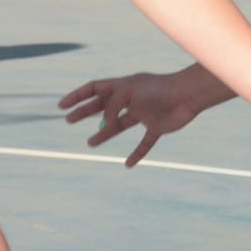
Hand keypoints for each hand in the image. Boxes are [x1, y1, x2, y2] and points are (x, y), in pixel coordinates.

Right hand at [59, 67, 211, 165]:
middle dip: (85, 113)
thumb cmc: (158, 89)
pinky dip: (137, 153)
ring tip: (91, 143)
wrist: (187, 96)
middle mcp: (131, 99)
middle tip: (69, 121)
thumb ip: (112, 107)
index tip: (63, 106)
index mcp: (123, 86)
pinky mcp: (157, 127)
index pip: (95, 89)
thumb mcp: (128, 92)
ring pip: (120, 125)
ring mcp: (144, 113)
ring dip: (105, 133)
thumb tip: (105, 125)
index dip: (78, 96)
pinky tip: (128, 164)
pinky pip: (144, 143)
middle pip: (103, 106)